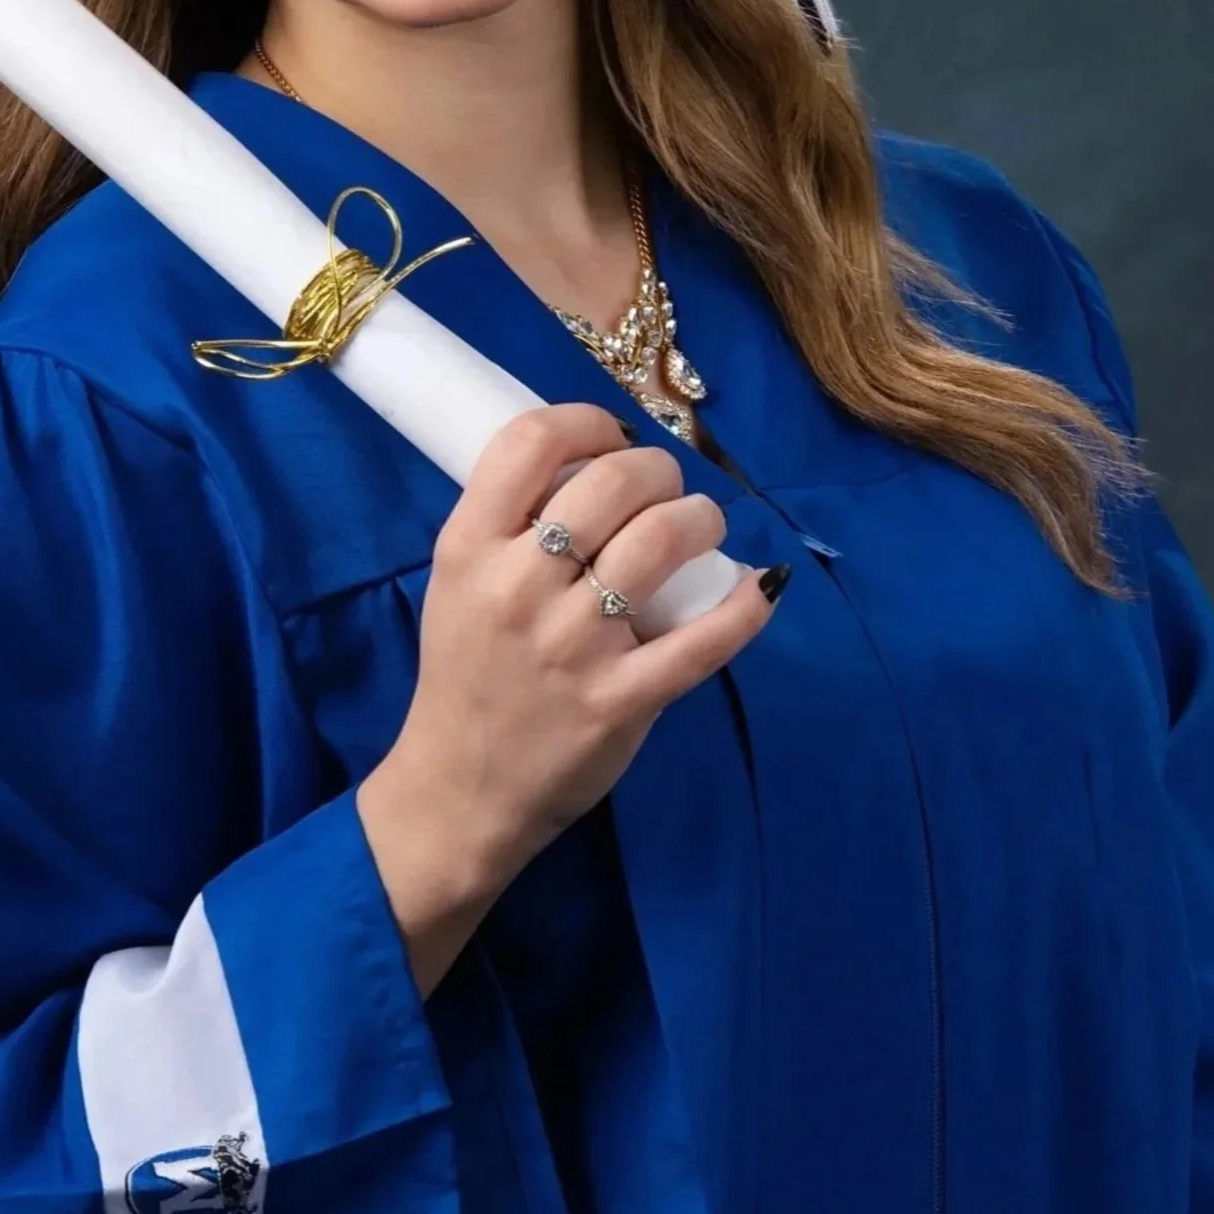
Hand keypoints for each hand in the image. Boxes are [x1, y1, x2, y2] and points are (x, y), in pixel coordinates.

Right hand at [356, 402, 783, 994]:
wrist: (459, 793)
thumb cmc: (465, 678)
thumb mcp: (455, 587)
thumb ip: (507, 528)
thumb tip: (592, 465)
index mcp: (468, 549)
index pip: (529, 441)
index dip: (586, 421)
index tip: (612, 437)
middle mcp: (519, 588)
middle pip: (612, 482)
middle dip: (657, 469)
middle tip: (665, 487)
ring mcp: (574, 646)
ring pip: (662, 541)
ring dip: (700, 518)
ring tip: (702, 527)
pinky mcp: (622, 700)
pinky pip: (704, 640)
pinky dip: (744, 604)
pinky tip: (758, 585)